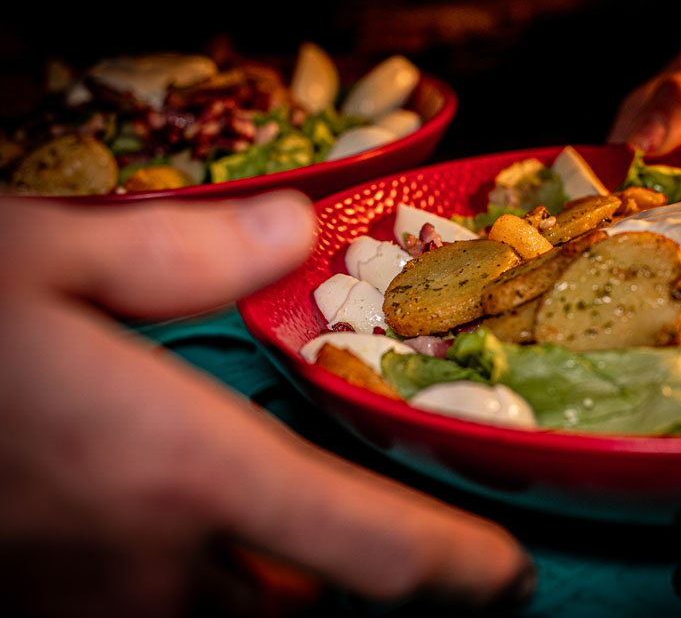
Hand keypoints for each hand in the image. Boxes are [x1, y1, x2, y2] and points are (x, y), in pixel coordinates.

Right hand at [0, 192, 533, 616]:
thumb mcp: (37, 254)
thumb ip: (183, 250)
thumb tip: (298, 228)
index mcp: (175, 474)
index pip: (365, 557)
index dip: (453, 575)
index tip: (505, 580)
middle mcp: (144, 568)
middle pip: (307, 617)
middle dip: (366, 595)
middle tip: (410, 553)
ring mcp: (82, 606)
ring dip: (285, 602)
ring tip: (315, 554)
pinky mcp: (31, 610)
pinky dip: (201, 597)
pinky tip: (192, 551)